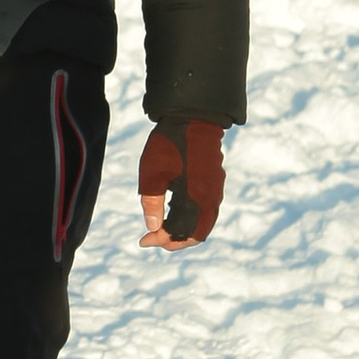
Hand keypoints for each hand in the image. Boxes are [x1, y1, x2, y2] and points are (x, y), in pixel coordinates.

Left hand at [139, 119, 225, 249]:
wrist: (192, 118)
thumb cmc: (168, 145)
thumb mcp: (152, 175)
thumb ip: (152, 204)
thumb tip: (153, 228)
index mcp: (196, 199)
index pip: (181, 233)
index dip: (161, 240)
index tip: (143, 239)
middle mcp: (210, 199)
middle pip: (198, 234)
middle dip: (176, 241)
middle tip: (155, 239)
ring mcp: (215, 190)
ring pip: (204, 223)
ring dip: (185, 231)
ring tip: (162, 228)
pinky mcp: (215, 182)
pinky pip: (207, 210)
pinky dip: (192, 219)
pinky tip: (175, 212)